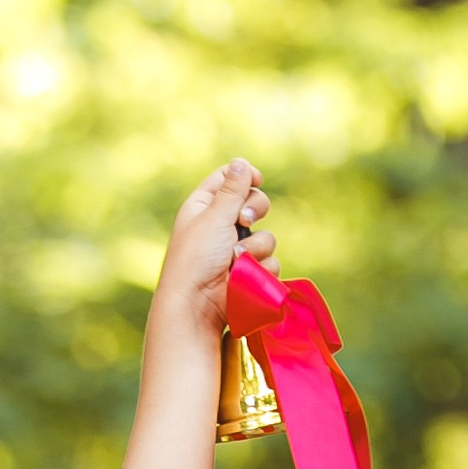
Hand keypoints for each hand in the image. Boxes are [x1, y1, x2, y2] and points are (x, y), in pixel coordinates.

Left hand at [150, 159, 276, 339]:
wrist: (196, 306)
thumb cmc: (197, 259)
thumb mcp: (213, 217)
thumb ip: (232, 190)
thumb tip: (241, 162)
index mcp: (205, 207)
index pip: (229, 180)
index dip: (245, 176)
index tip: (256, 179)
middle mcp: (221, 226)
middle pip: (254, 203)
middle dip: (254, 210)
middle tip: (243, 220)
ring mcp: (237, 250)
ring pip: (267, 236)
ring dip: (255, 246)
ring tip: (235, 259)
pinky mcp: (250, 273)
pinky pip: (270, 262)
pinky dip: (260, 269)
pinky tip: (244, 277)